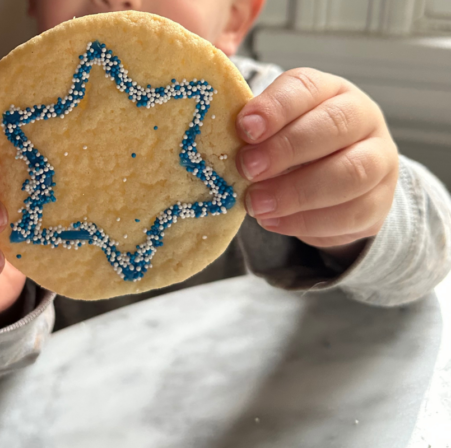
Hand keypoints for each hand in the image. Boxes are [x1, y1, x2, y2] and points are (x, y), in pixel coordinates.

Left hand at [235, 68, 398, 251]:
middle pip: (334, 125)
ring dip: (297, 192)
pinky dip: (307, 222)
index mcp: (330, 91)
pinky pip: (351, 214)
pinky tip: (274, 222)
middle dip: (286, 149)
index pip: (306, 87)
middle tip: (248, 169)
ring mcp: (379, 161)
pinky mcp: (378, 203)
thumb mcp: (272, 132)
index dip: (275, 108)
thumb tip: (212, 140)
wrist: (336, 186)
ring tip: (256, 204)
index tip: (244, 128)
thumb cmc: (292, 149)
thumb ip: (251, 132)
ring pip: (350, 173)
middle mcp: (362, 119)